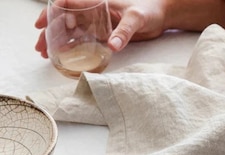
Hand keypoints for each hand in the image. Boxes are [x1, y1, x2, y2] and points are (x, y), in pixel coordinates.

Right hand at [35, 0, 166, 57]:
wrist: (160, 16)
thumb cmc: (149, 9)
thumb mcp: (136, 18)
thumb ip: (124, 31)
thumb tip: (111, 47)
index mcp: (97, 2)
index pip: (67, 3)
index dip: (51, 12)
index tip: (40, 25)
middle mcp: (94, 12)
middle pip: (65, 20)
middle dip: (50, 32)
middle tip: (41, 48)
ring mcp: (98, 24)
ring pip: (72, 31)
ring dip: (59, 41)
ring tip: (47, 55)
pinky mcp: (104, 34)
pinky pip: (84, 40)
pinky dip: (73, 47)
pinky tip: (66, 56)